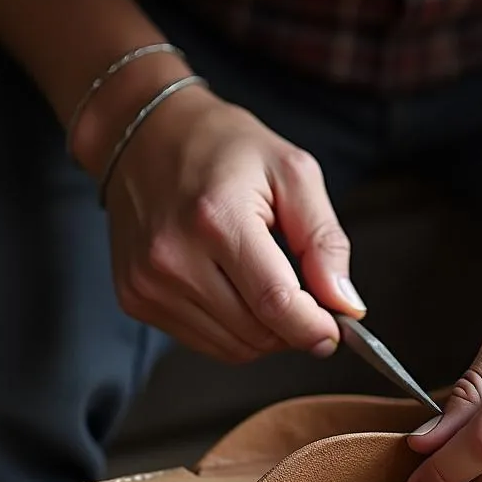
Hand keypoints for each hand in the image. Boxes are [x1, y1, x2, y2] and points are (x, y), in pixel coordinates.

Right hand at [102, 83, 364, 361]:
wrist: (145, 134)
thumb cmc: (223, 147)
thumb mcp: (293, 173)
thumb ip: (324, 241)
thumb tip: (346, 304)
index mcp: (217, 218)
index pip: (275, 302)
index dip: (314, 326)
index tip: (337, 328)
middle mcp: (174, 256)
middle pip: (256, 331)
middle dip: (295, 327)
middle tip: (310, 299)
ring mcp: (149, 282)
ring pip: (233, 347)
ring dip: (267, 333)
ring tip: (271, 288)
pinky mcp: (135, 298)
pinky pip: (204, 342)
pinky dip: (234, 331)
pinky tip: (238, 292)